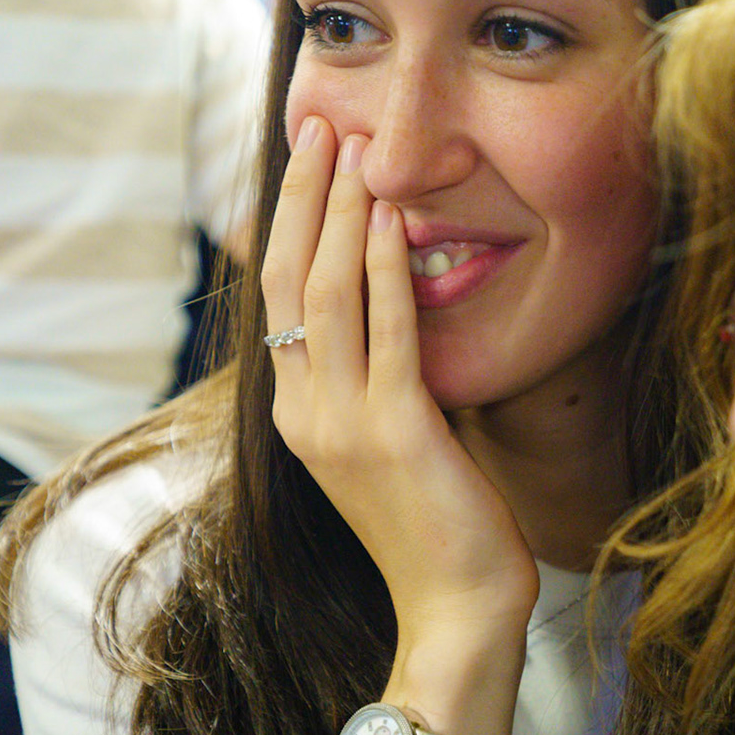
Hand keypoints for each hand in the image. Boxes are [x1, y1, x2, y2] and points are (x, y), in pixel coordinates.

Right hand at [261, 118, 539, 667]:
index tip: (307, 159)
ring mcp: (342, 423)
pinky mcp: (393, 432)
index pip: (279, 298)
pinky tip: (393, 218)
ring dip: (341, 216)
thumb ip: (383, 375)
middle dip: (303, 198)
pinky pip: (385, 332)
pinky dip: (388, 269)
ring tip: (352, 150)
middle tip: (318, 126)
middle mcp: (304, 413)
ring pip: (327, 295)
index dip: (289, 222)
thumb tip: (399, 303)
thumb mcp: (393, 440)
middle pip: (288, 281)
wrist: (455, 609)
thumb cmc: (437, 526)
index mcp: (297, 414)